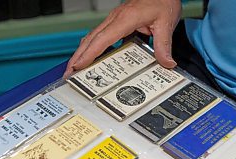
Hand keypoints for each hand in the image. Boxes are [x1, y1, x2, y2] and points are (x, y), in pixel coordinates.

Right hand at [63, 0, 181, 77]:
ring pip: (93, 38)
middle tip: (69, 73)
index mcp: (125, 18)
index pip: (103, 39)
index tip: (79, 65)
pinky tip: (91, 58)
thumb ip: (164, 45)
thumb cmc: (162, 1)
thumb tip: (166, 62)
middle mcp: (116, 18)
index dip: (89, 54)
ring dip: (82, 53)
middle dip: (78, 57)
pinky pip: (100, 36)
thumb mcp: (166, 23)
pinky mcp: (117, 22)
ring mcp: (115, 20)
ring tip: (75, 69)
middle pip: (91, 39)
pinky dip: (92, 48)